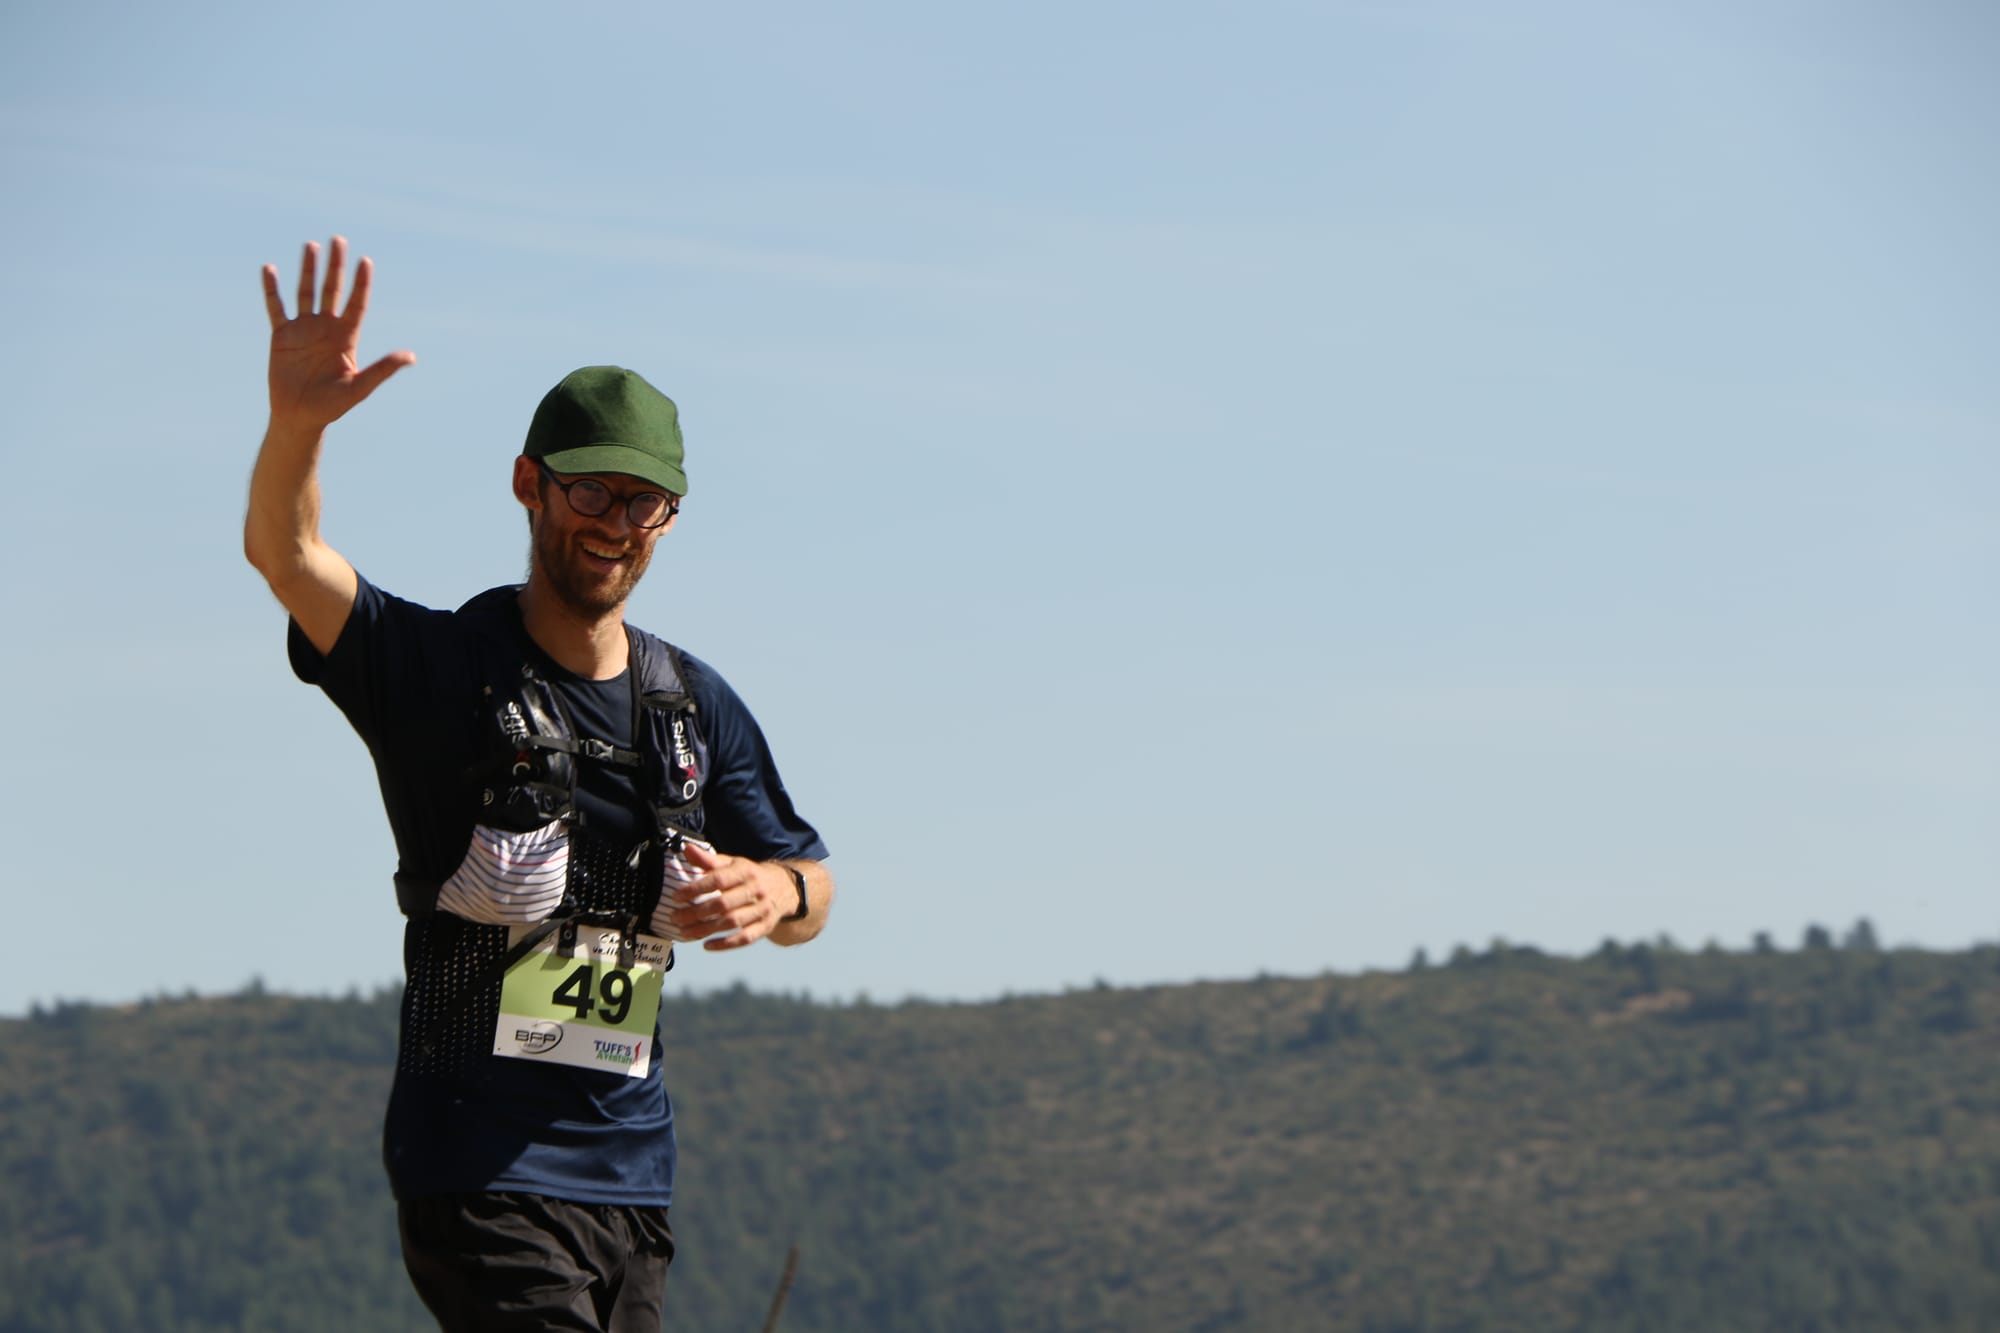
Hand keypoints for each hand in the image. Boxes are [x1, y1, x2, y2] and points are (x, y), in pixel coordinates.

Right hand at [261, 235, 414, 430]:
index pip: (356, 303)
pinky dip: (272, 290)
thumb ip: (383, 369)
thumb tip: (411, 357)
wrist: (300, 416)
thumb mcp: (360, 387)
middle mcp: (326, 327)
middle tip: (339, 239)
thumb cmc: (333, 406)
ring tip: (311, 246)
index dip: (361, 283)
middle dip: (336, 266)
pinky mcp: (281, 335)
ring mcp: (303, 329)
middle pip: (332, 290)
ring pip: (306, 292)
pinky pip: (276, 308)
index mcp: (347, 337)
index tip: (366, 261)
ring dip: (308, 270)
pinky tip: (269, 269)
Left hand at [661, 843, 793, 951]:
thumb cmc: (750, 876)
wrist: (784, 888)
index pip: (718, 880)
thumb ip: (709, 860)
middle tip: (675, 917)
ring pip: (732, 922)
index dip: (696, 889)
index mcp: (745, 871)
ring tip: (684, 931)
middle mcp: (756, 890)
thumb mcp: (732, 864)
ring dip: (706, 929)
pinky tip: (707, 945)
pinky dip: (725, 944)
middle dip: (696, 912)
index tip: (676, 897)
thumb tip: (687, 849)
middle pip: (723, 904)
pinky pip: (745, 938)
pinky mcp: (766, 926)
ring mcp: (762, 910)